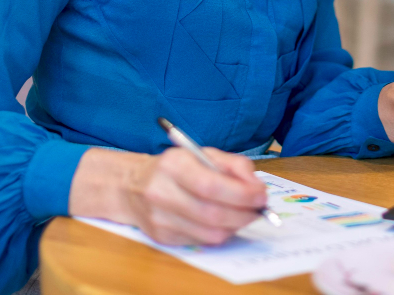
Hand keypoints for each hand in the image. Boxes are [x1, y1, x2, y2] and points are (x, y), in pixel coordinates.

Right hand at [69, 147, 266, 245]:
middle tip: (259, 208)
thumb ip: (234, 165)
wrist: (132, 185)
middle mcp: (162, 192)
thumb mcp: (204, 153)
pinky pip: (201, 241)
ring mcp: (159, 218)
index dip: (242, 194)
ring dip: (236, 226)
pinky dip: (220, 233)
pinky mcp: (161, 237)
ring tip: (244, 214)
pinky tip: (223, 221)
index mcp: (173, 164)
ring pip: (210, 233)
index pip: (212, 185)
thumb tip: (256, 186)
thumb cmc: (176, 167)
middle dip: (244, 214)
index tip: (261, 195)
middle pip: (213, 213)